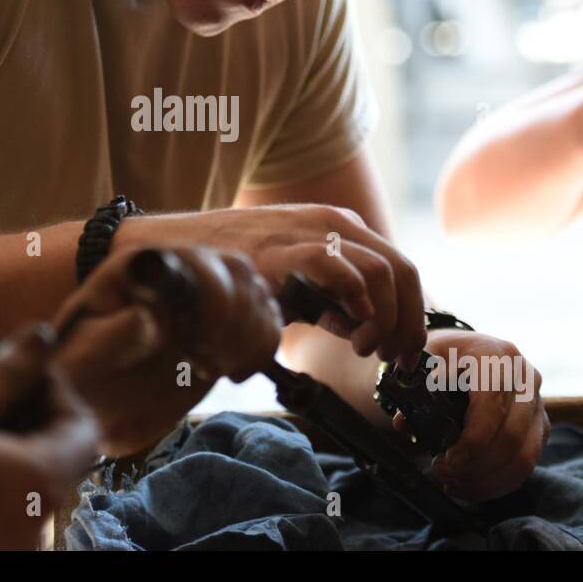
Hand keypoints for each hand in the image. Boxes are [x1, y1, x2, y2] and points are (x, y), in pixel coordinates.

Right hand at [0, 325, 98, 549]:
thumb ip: (3, 374)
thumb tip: (44, 337)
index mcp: (34, 486)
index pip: (83, 429)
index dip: (54, 390)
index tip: (14, 371)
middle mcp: (34, 530)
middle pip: (57, 459)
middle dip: (26, 416)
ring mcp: (9, 552)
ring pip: (27, 487)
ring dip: (4, 449)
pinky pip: (2, 515)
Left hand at [52, 246, 282, 455]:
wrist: (90, 400)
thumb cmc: (77, 378)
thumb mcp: (83, 361)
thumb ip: (112, 337)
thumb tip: (148, 316)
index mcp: (138, 271)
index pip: (195, 261)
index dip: (214, 299)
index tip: (202, 349)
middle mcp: (174, 271)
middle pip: (235, 271)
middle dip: (237, 321)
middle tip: (211, 363)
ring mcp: (201, 293)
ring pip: (255, 289)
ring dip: (252, 334)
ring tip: (221, 368)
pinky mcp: (222, 318)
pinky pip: (264, 313)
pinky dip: (263, 343)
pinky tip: (236, 370)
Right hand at [113, 206, 425, 367]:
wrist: (169, 252)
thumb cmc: (229, 270)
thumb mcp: (291, 277)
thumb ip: (328, 296)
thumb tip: (360, 327)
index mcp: (337, 227)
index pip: (401, 267)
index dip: (413, 315)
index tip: (405, 353)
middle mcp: (328, 224)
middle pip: (402, 270)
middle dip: (406, 322)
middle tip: (390, 358)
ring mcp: (304, 234)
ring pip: (380, 271)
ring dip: (384, 319)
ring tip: (362, 348)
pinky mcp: (278, 252)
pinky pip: (336, 267)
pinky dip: (355, 300)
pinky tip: (345, 330)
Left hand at [412, 329, 548, 501]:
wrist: (464, 352)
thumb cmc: (441, 356)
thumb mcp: (423, 360)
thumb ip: (413, 387)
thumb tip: (403, 423)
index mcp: (496, 354)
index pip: (492, 406)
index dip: (472, 440)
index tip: (446, 459)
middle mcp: (525, 377)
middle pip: (511, 438)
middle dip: (475, 466)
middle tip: (441, 472)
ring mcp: (537, 403)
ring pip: (523, 457)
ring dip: (485, 479)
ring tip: (451, 482)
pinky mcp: (540, 426)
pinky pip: (526, 465)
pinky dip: (496, 483)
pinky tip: (467, 486)